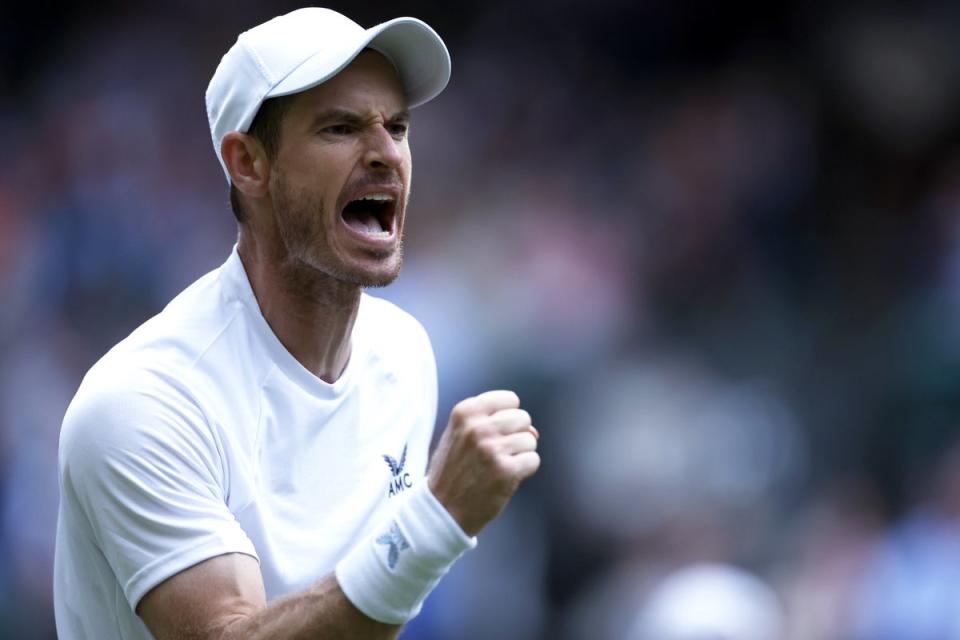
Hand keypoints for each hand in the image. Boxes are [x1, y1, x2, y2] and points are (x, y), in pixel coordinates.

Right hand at [427, 390, 540, 536]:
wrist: (442, 509)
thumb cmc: (453, 470)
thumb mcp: (459, 435)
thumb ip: (491, 423)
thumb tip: (533, 430)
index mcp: (465, 412)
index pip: (509, 399)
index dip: (508, 416)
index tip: (496, 432)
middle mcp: (478, 427)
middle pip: (523, 418)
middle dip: (517, 434)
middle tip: (499, 452)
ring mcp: (492, 449)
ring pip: (531, 439)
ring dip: (521, 453)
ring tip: (500, 465)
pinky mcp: (506, 471)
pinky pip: (533, 460)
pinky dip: (525, 469)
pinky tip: (507, 476)